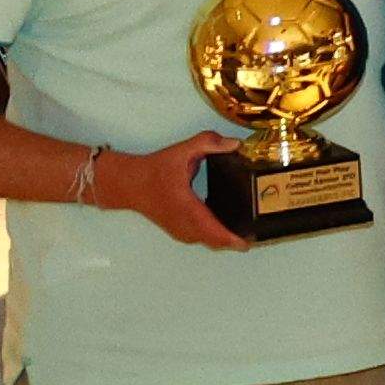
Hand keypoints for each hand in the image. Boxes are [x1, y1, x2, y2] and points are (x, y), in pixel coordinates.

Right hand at [91, 137, 254, 252]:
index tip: (249, 242)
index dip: (232, 239)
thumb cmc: (154, 169)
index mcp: (187, 207)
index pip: (212, 230)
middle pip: (214, 241)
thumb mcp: (182, 151)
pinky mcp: (175, 229)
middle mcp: (183, 223)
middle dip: (235, 241)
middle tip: (256, 235)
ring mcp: (178, 229)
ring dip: (224, 240)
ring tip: (245, 232)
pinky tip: (224, 229)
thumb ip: (208, 143)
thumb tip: (235, 144)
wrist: (128, 182)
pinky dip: (212, 237)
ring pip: (206, 241)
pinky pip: (198, 238)